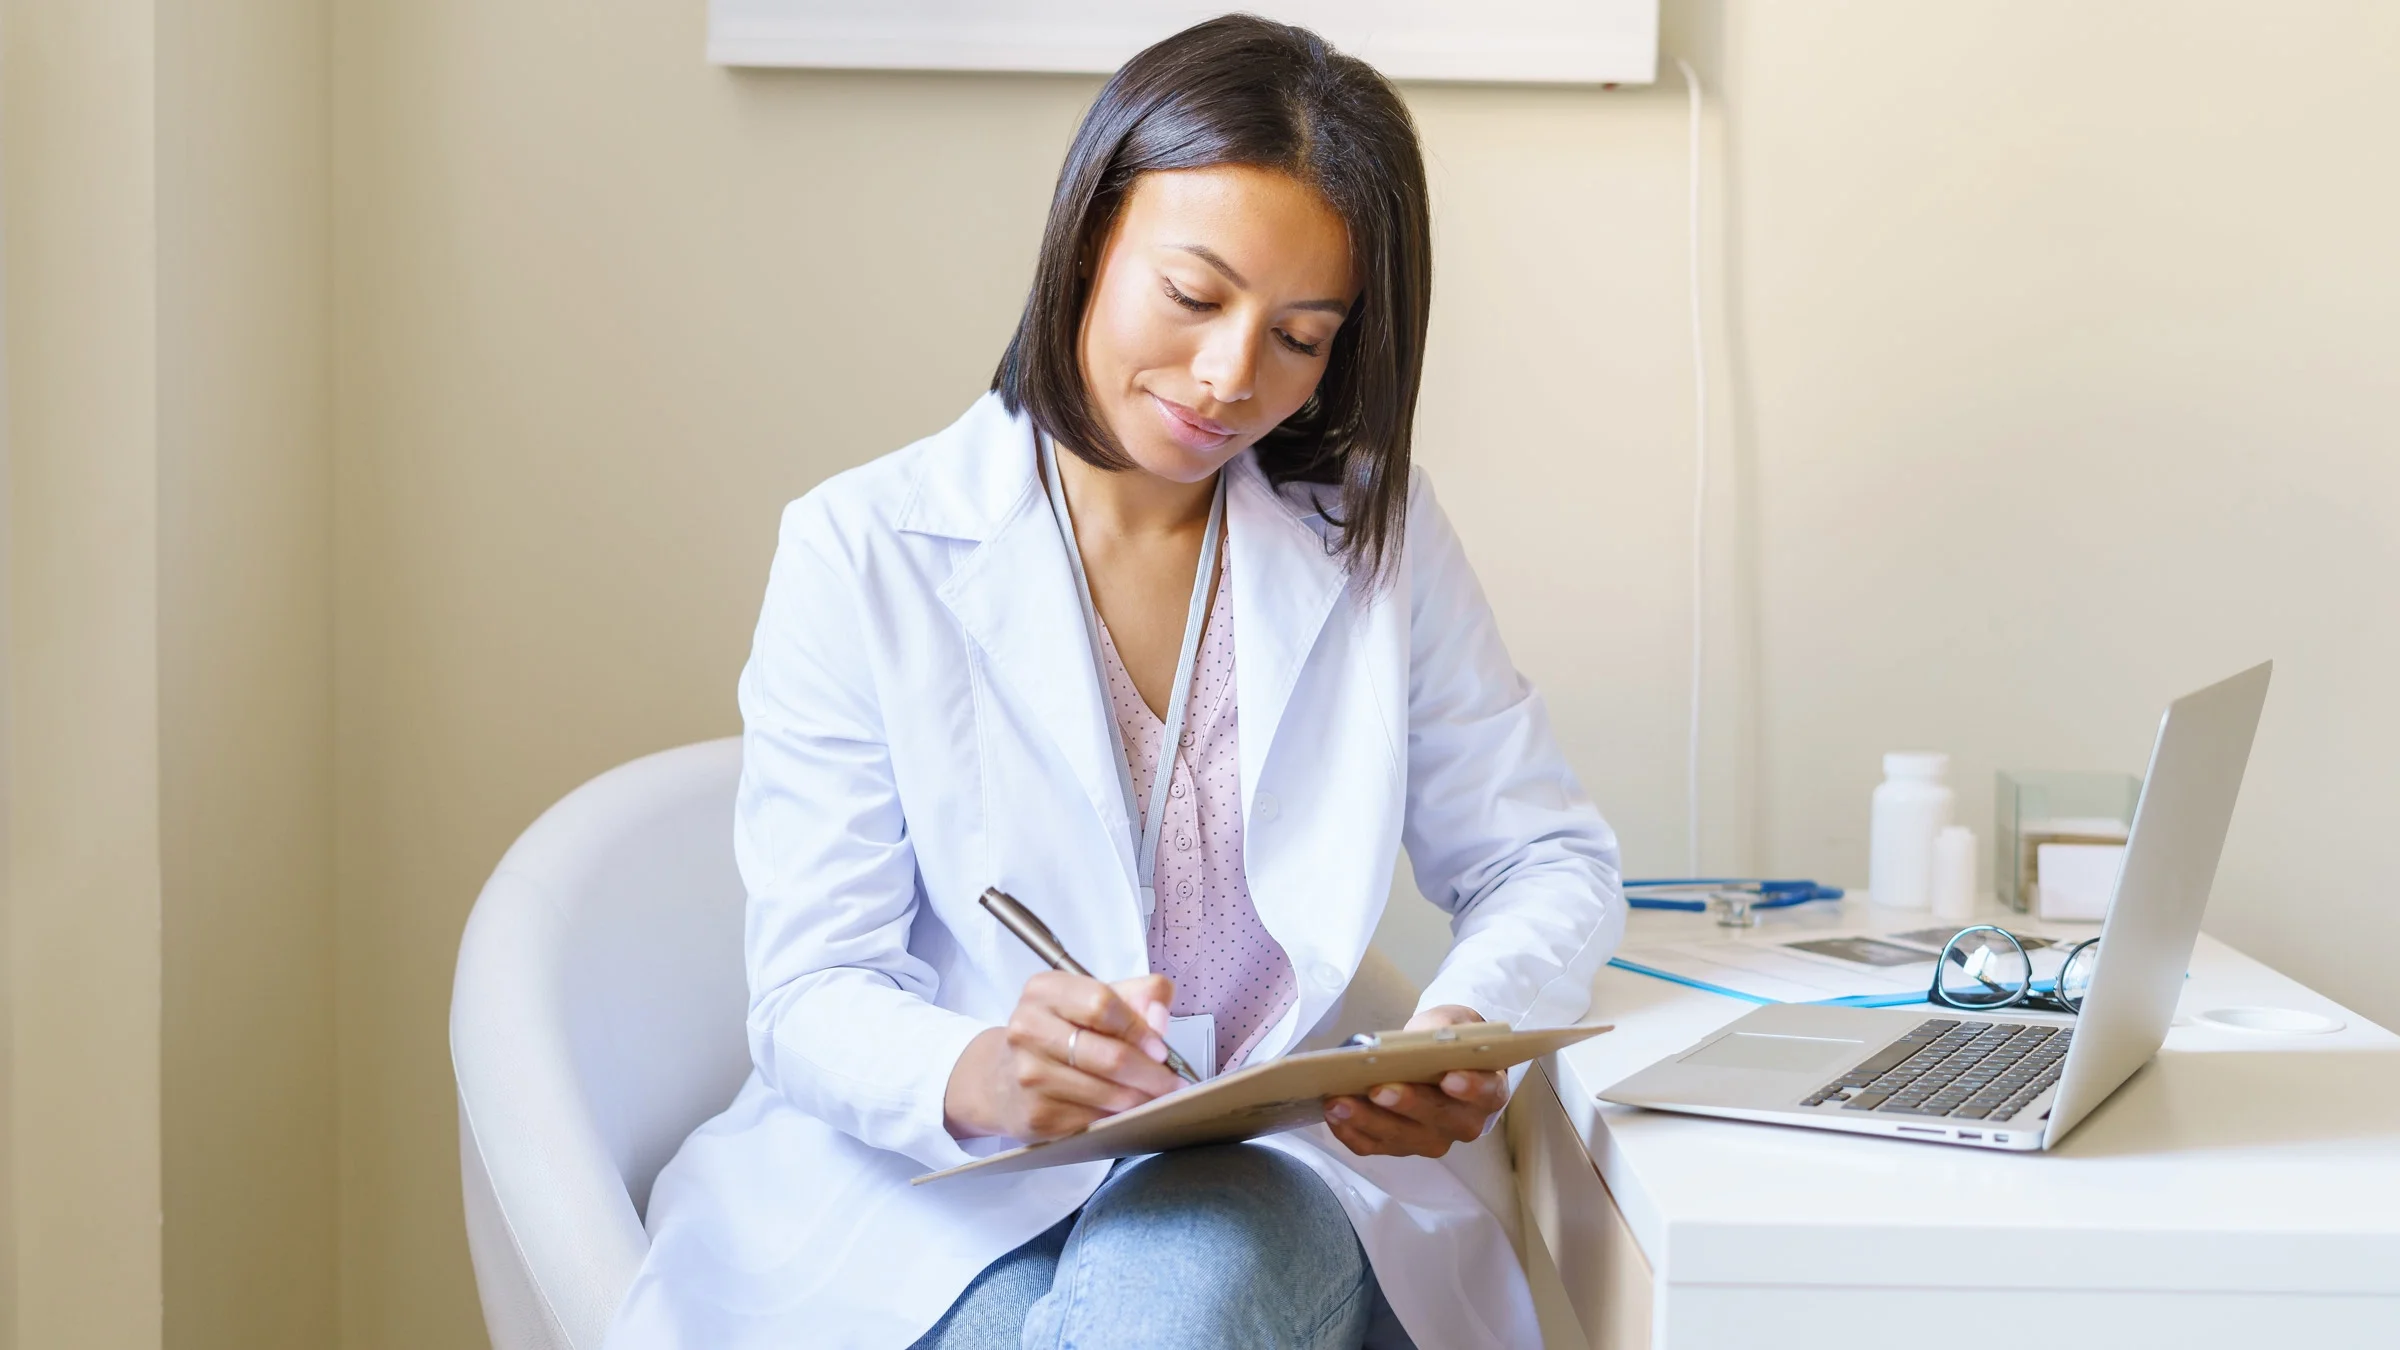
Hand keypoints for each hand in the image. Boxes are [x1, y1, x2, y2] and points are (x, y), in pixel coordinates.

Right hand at [944, 971, 1182, 1141]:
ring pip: (1106, 1092)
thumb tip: (1160, 1016)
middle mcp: (1028, 1028)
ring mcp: (1029, 1074)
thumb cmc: (1057, 1034)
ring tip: (1155, 1097)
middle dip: (1151, 1073)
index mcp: (1043, 991)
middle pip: (1109, 1054)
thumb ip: (1137, 995)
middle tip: (1171, 1082)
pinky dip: (1117, 1117)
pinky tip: (1123, 1111)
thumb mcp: (1091, 1000)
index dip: (1140, 1028)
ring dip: (1140, 1099)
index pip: (1103, 1004)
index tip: (1161, 1048)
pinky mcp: (1036, 1114)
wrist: (1001, 1080)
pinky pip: (1094, 1118)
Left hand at [1322, 1004, 1510, 1158]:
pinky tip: (1333, 1115)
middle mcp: (1464, 1122)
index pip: (1486, 1092)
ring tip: (1339, 1102)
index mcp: (1487, 1089)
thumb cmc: (1446, 1040)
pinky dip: (1351, 1133)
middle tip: (1378, 1089)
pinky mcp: (1400, 1146)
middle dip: (1405, 1104)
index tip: (1450, 1078)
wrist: (1435, 1059)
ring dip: (1367, 1121)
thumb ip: (1442, 1029)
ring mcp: (1432, 1139)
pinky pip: (1374, 1147)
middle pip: (1437, 1119)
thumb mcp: (1450, 1021)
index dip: (1470, 1087)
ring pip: (1401, 1137)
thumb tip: (1421, 1040)